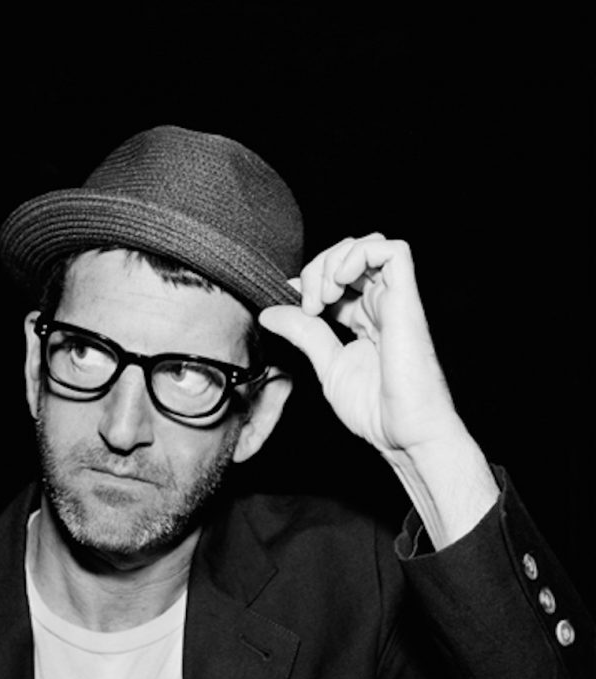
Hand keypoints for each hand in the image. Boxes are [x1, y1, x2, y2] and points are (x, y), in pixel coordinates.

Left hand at [260, 234, 498, 547]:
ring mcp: (396, 300)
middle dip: (318, 268)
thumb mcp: (327, 364)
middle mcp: (382, 305)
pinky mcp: (408, 300)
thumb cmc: (376, 410)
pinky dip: (359, 255)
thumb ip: (303, 333)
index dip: (309, 279)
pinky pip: (394, 251)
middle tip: (308, 305)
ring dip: (335, 260)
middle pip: (350, 254)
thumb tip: (270, 311)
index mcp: (366, 319)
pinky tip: (340, 285)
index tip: (290, 303)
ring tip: (322, 298)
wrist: (404, 434)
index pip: (337, 277)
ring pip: (369, 244)